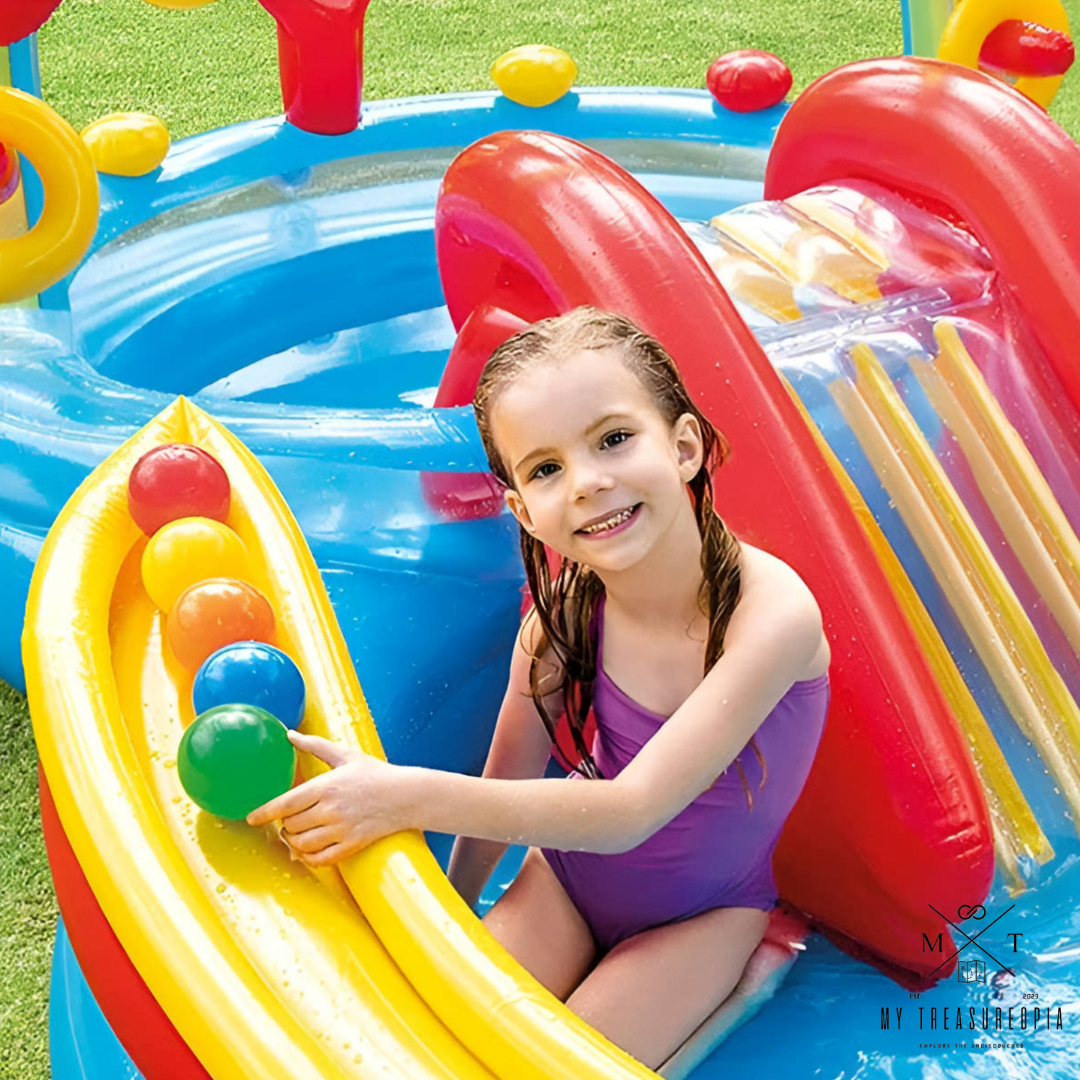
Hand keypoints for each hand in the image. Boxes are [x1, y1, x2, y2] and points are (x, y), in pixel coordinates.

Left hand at [246, 731, 412, 866]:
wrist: (407, 796)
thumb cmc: (376, 773)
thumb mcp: (346, 755)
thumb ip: (315, 745)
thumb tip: (289, 734)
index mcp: (327, 786)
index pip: (286, 804)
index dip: (265, 812)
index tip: (251, 818)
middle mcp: (331, 810)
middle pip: (291, 825)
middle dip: (284, 824)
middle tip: (286, 819)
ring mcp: (341, 830)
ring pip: (301, 844)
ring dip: (292, 841)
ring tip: (294, 834)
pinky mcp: (351, 846)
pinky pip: (320, 859)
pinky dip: (308, 858)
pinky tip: (306, 851)